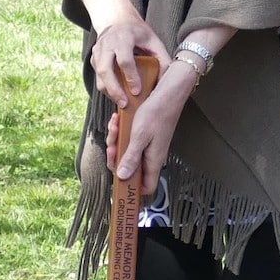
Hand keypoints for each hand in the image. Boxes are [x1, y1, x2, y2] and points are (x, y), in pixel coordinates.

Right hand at [90, 12, 169, 105]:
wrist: (117, 20)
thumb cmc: (138, 33)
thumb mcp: (153, 40)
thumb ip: (162, 58)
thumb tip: (167, 80)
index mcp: (124, 37)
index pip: (124, 60)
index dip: (131, 77)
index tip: (137, 91)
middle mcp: (107, 43)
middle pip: (105, 69)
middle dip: (114, 89)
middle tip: (125, 103)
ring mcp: (98, 50)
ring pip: (98, 75)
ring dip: (109, 91)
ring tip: (121, 103)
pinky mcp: (93, 57)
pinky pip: (97, 76)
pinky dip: (106, 87)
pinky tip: (116, 94)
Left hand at [111, 61, 196, 194]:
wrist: (167, 92)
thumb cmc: (157, 112)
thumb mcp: (139, 136)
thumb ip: (131, 158)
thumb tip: (122, 177)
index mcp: (153, 160)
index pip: (145, 187)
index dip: (132, 187)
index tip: (117, 178)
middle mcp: (151, 156)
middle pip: (130, 169)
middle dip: (116, 158)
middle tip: (112, 146)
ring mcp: (148, 145)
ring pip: (127, 152)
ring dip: (116, 141)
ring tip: (114, 127)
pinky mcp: (144, 135)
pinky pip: (128, 140)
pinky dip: (120, 132)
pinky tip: (117, 122)